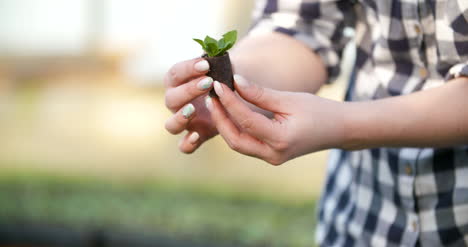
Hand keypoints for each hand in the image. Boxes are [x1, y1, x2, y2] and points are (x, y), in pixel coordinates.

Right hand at [164, 58, 217, 152]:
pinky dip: (187, 143)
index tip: (206, 63)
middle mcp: (176, 103)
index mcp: (177, 82)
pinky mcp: (195, 137)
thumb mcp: (222, 68)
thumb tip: (218, 52)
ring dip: (180, 117)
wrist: (235, 97)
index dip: (188, 69)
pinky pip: (183, 146)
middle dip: (188, 90)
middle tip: (208, 83)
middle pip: (171, 99)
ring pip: (171, 125)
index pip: (175, 74)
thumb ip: (218, 61)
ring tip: (193, 110)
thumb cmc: (224, 77)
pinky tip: (196, 136)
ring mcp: (184, 122)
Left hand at [205, 75, 345, 164]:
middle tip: (211, 96)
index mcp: (281, 140)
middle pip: (235, 140)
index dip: (229, 102)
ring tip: (217, 102)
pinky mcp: (270, 156)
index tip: (218, 84)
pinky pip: (246, 143)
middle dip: (221, 118)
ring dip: (226, 124)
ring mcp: (271, 158)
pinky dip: (236, 128)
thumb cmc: (318, 111)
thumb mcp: (289, 99)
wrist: (338, 130)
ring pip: (238, 144)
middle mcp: (273, 155)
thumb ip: (260, 94)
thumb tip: (235, 81)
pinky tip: (229, 112)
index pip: (246, 121)